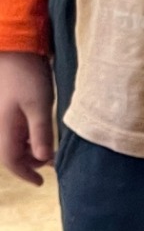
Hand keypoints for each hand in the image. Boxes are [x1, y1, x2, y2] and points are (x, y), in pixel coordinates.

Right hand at [0, 51, 54, 185]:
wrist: (15, 48)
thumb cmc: (27, 76)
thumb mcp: (39, 106)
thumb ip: (41, 133)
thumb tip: (44, 159)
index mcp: (4, 128)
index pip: (11, 161)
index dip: (26, 174)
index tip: (41, 182)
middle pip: (10, 154)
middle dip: (29, 162)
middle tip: (51, 163)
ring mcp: (1, 116)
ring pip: (12, 142)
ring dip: (29, 149)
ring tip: (49, 150)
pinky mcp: (6, 108)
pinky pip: (13, 130)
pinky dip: (26, 137)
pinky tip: (39, 133)